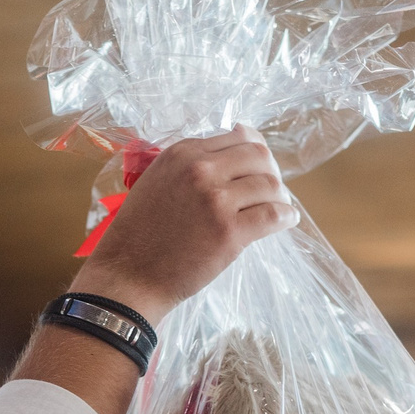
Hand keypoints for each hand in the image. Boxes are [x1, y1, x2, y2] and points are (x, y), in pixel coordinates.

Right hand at [69, 126, 297, 324]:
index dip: (254, 153)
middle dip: (271, 172)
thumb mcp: (157, 181)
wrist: (128, 275)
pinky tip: (285, 222)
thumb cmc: (140, 233)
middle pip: (258, 156)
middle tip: (272, 191)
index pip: (236, 138)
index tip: (257, 170)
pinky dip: (286, 217)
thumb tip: (238, 141)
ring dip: (280, 197)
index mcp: (182, 153)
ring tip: (278, 208)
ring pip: (270, 185)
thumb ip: (191, 164)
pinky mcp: (229, 231)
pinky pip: (274, 215)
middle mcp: (200, 169)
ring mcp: (215, 200)